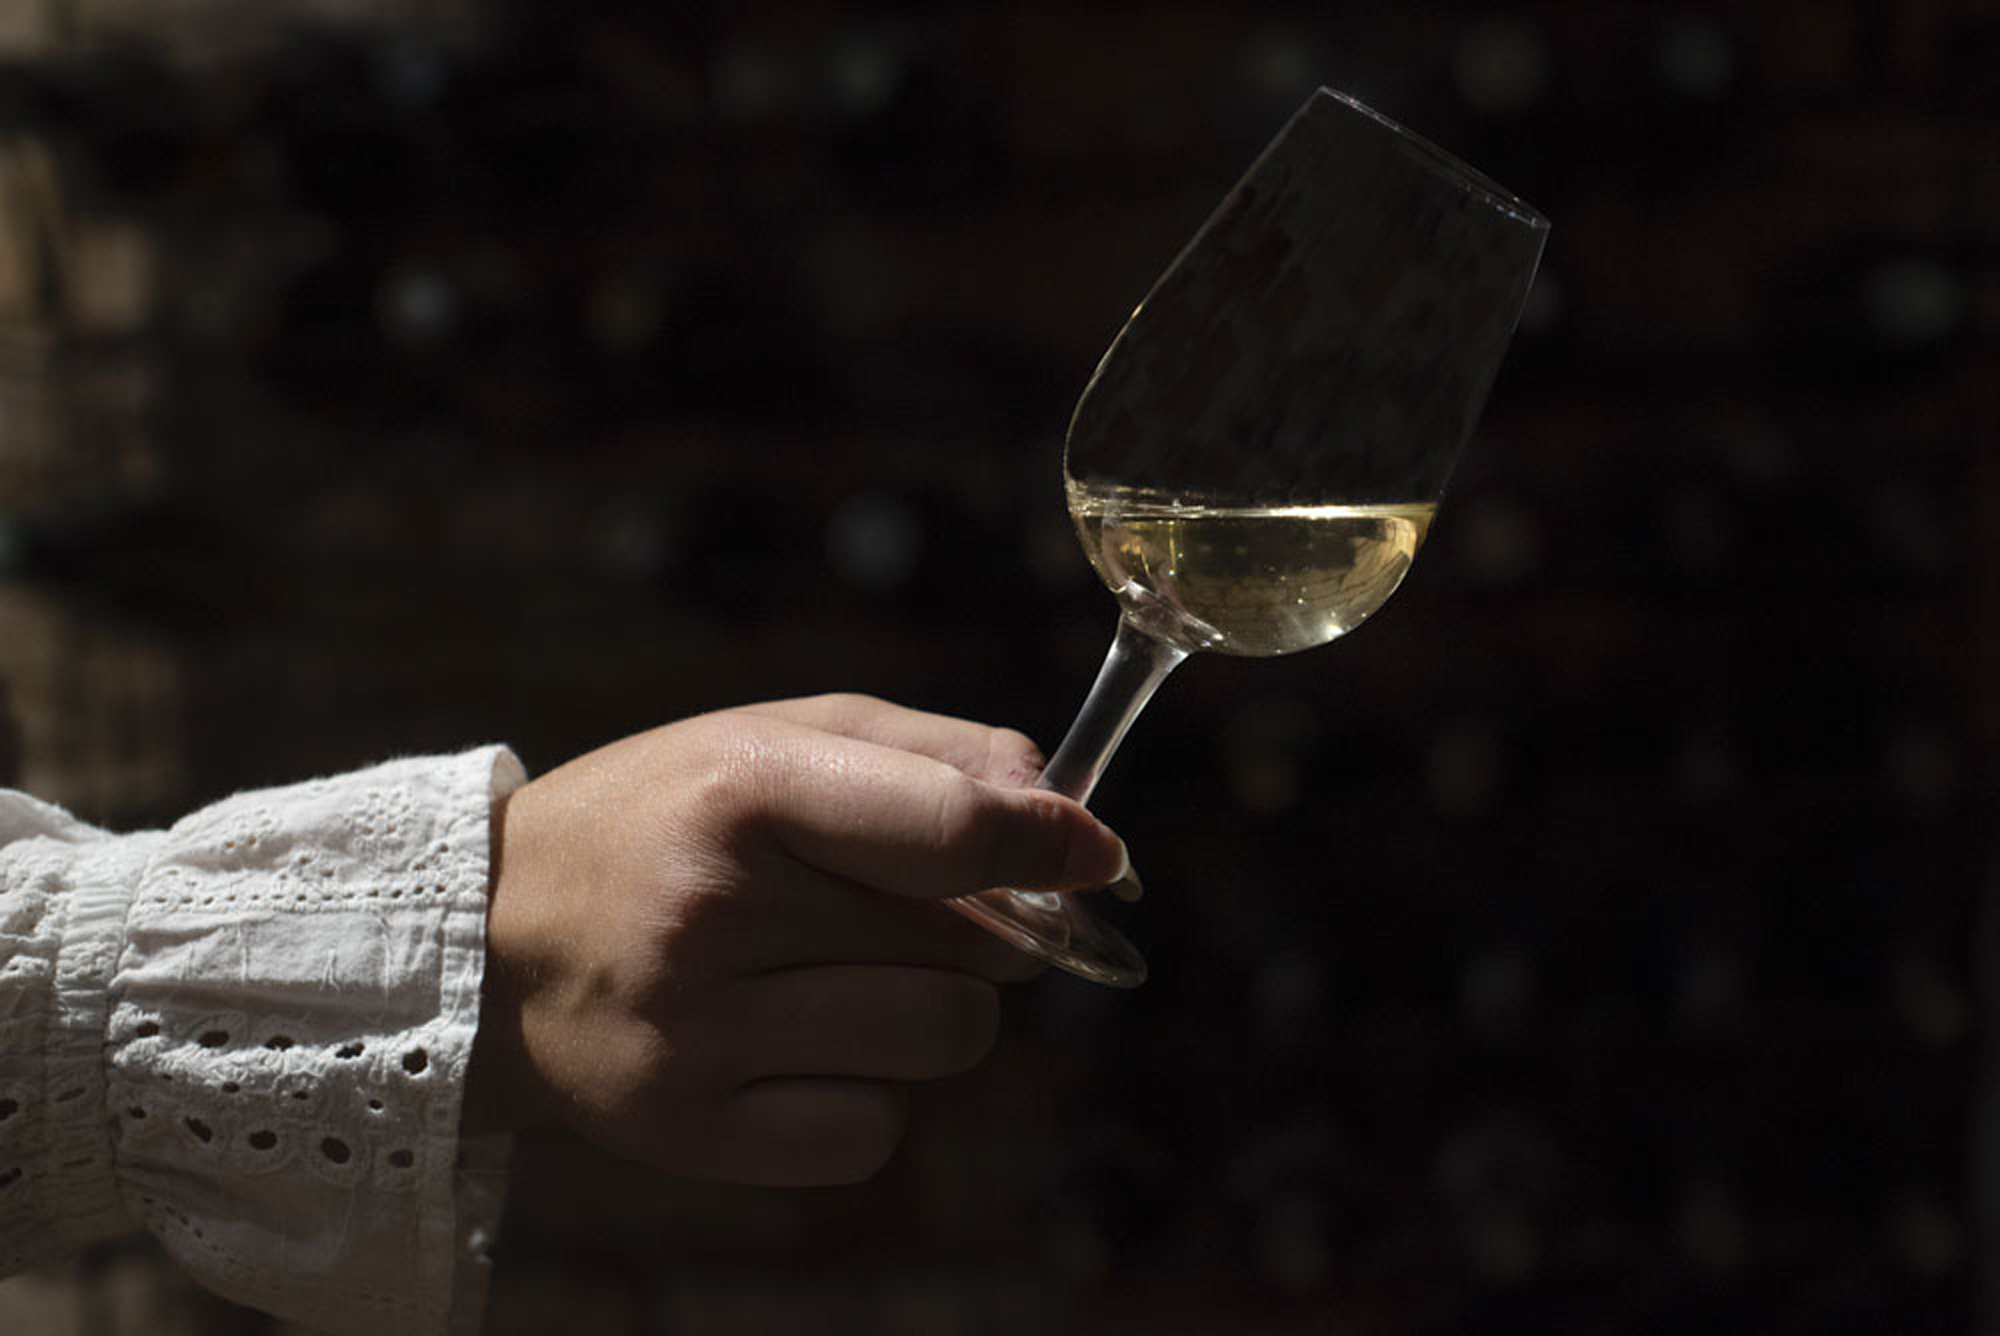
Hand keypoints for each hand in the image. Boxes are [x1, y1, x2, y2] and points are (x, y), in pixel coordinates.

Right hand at [462, 694, 1129, 1185]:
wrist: (490, 942)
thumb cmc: (662, 819)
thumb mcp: (771, 738)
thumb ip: (926, 752)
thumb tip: (1062, 808)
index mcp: (744, 789)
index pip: (956, 829)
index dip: (1052, 844)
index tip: (1097, 855)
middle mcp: (717, 912)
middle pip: (975, 943)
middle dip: (982, 925)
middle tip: (903, 907)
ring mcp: (699, 1033)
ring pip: (945, 1036)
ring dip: (936, 1006)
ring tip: (845, 973)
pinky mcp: (689, 1131)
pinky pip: (875, 1129)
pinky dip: (865, 1091)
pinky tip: (792, 1044)